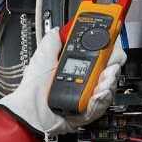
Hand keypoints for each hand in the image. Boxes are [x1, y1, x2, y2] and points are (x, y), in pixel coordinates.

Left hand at [0, 28, 125, 135]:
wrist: (30, 111)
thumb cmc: (33, 88)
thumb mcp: (42, 58)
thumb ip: (52, 41)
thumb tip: (57, 29)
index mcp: (76, 66)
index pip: (101, 55)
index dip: (109, 50)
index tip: (111, 47)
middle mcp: (84, 80)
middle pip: (110, 70)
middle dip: (112, 66)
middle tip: (108, 67)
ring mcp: (86, 96)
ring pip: (108, 87)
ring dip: (108, 83)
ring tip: (102, 82)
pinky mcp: (86, 111)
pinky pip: (101, 105)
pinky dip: (101, 99)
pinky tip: (97, 95)